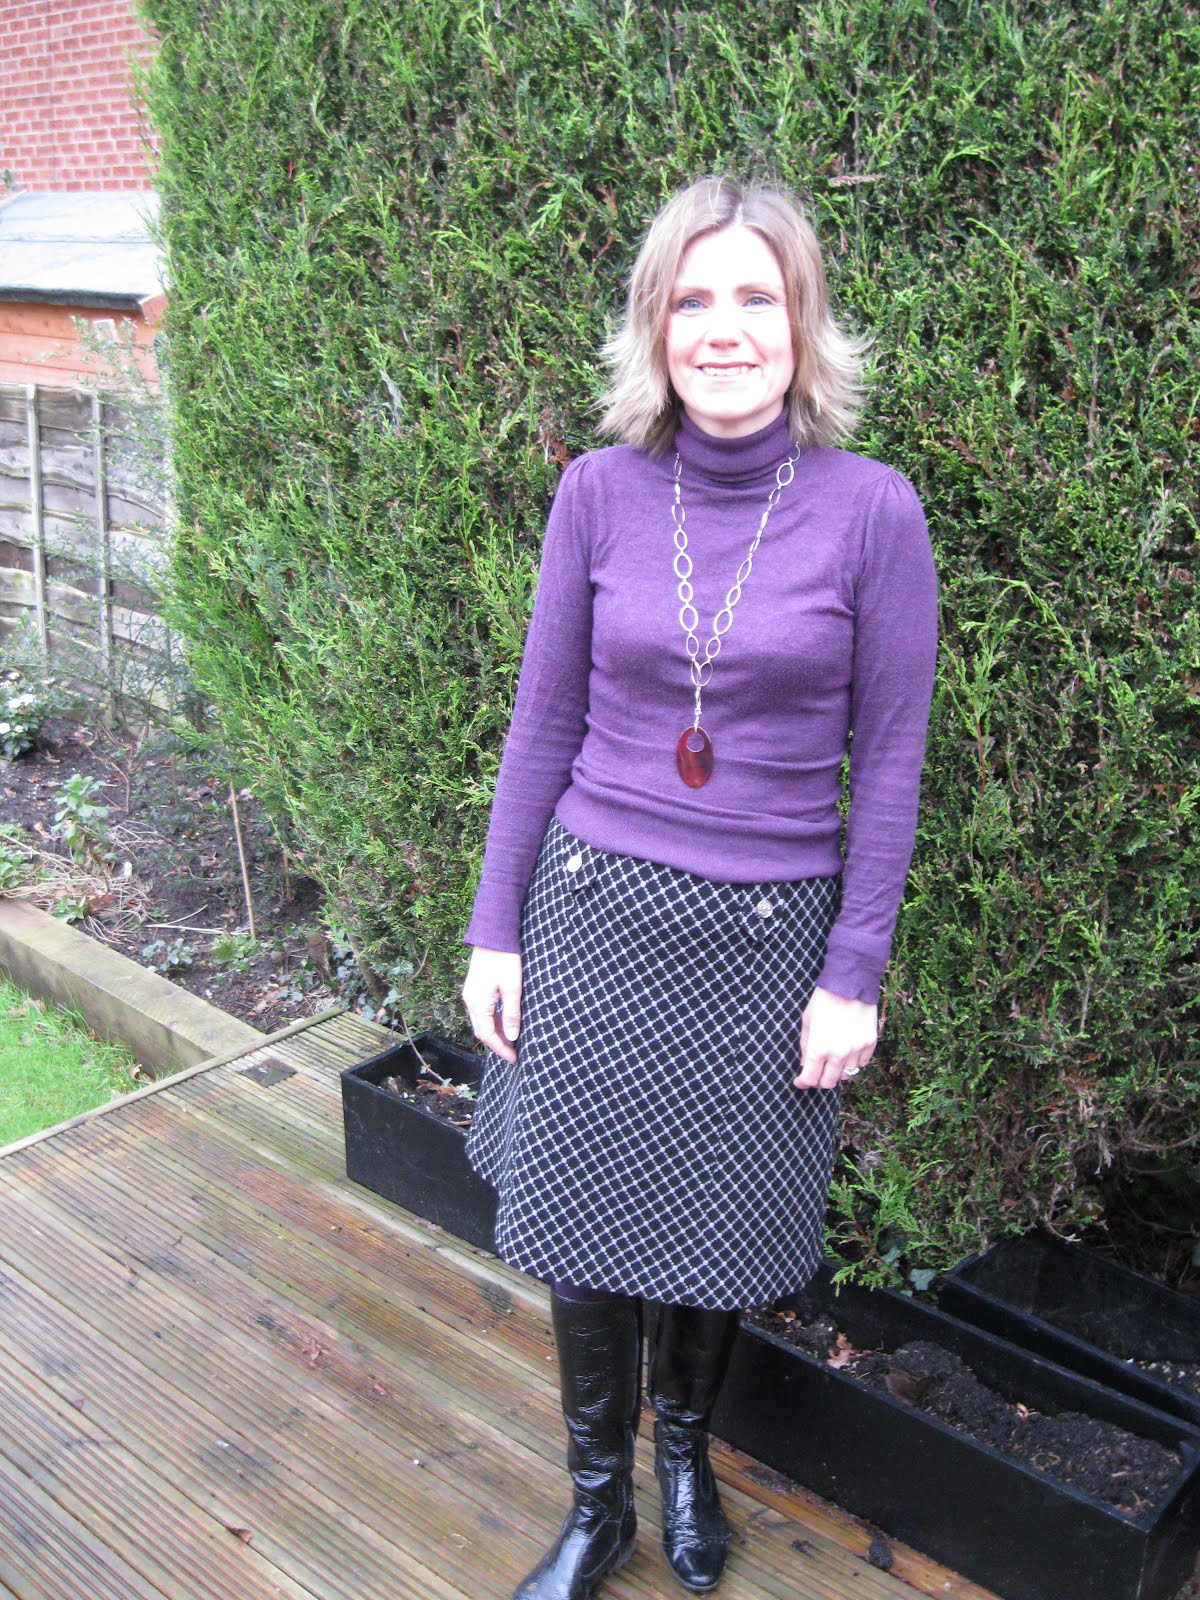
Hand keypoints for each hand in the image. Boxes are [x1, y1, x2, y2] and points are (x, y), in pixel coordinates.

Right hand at [462, 946, 522, 1064]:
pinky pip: (482, 1012)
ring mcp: (471, 994)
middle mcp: (470, 1001)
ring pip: (482, 1022)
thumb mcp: (513, 987)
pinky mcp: (475, 988)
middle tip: (514, 1054)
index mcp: (478, 1003)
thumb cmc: (504, 959)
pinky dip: (493, 1021)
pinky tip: (505, 1022)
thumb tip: (511, 1037)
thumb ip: (511, 1013)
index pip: (488, 1035)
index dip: (501, 1049)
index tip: (515, 1059)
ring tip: (512, 1041)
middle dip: (497, 1044)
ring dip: (495, 1033)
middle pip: (482, 1031)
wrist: (493, 934)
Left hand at [794, 985, 876, 1089]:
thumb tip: (805, 1065)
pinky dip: (854, 1061)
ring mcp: (856, 1050)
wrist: (850, 983)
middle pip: (829, 1083)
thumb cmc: (824, 999)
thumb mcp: (807, 1021)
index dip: (803, 1082)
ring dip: (838, 1071)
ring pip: (847, 1075)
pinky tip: (848, 1051)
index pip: (810, 1078)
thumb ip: (805, 1046)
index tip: (800, 1081)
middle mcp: (838, 1054)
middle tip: (816, 1073)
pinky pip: (862, 1063)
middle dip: (819, 1081)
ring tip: (833, 1061)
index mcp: (819, 1048)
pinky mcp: (870, 1043)